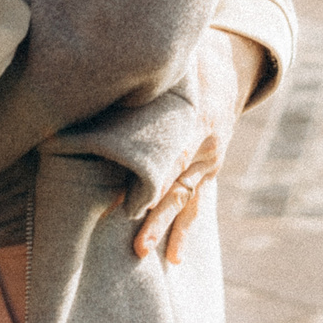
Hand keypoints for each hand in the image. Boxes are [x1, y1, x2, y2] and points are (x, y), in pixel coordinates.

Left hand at [134, 30, 259, 263]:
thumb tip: (95, 83)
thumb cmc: (187, 65)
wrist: (228, 68)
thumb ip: (143, 82)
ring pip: (185, 199)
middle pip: (175, 184)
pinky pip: (196, 204)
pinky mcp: (209, 171)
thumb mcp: (171, 69)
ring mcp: (209, 161)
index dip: (148, 181)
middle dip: (154, 214)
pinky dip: (184, 230)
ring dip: (166, 228)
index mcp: (195, 118)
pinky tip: (173, 257)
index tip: (121, 202)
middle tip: (135, 243)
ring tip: (148, 254)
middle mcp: (205, 144)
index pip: (170, 158)